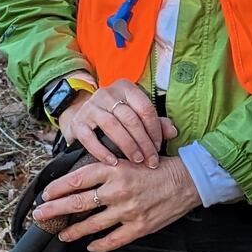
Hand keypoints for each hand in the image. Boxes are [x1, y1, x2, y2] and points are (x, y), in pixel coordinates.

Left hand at [34, 154, 200, 251]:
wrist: (188, 180)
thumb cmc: (156, 167)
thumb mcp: (128, 158)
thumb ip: (106, 166)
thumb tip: (79, 176)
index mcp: (114, 169)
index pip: (77, 179)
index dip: (57, 188)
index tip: (45, 195)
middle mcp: (118, 189)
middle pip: (78, 202)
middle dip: (55, 210)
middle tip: (39, 215)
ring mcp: (128, 210)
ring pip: (92, 224)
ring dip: (73, 231)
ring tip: (61, 235)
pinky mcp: (139, 227)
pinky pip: (113, 240)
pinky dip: (99, 245)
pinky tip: (90, 246)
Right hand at [57, 79, 176, 168]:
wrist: (82, 117)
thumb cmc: (116, 118)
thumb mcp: (136, 115)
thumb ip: (156, 122)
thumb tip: (173, 132)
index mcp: (125, 88)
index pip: (145, 108)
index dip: (154, 130)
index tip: (158, 147)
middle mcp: (106, 93)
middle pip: (130, 118)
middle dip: (143, 142)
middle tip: (151, 160)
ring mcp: (90, 107)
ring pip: (112, 125)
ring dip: (127, 146)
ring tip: (137, 160)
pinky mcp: (78, 122)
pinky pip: (90, 138)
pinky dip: (102, 152)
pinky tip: (113, 162)